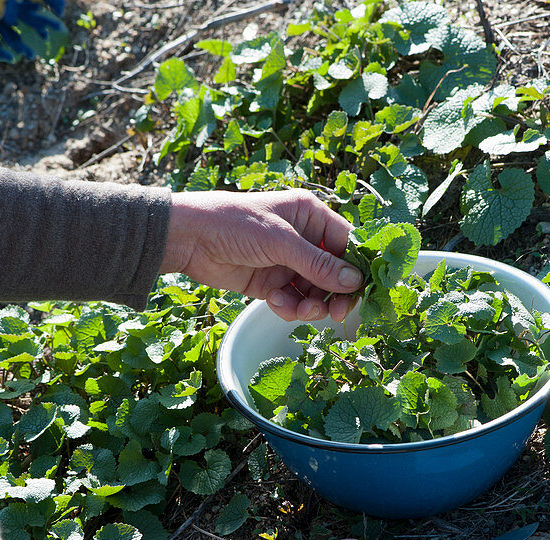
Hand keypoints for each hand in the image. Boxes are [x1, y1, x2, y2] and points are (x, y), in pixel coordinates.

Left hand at [162, 189, 359, 321]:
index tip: (360, 290)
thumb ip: (318, 264)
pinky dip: (290, 307)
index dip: (354, 267)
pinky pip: (293, 301)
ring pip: (314, 291)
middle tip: (337, 313)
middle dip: (334, 294)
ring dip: (312, 304)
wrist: (190, 239)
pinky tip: (276, 303)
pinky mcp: (271, 284)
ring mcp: (287, 263)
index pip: (346, 243)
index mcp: (310, 215)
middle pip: (333, 273)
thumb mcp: (280, 242)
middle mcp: (302, 239)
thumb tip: (355, 282)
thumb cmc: (235, 224)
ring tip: (302, 310)